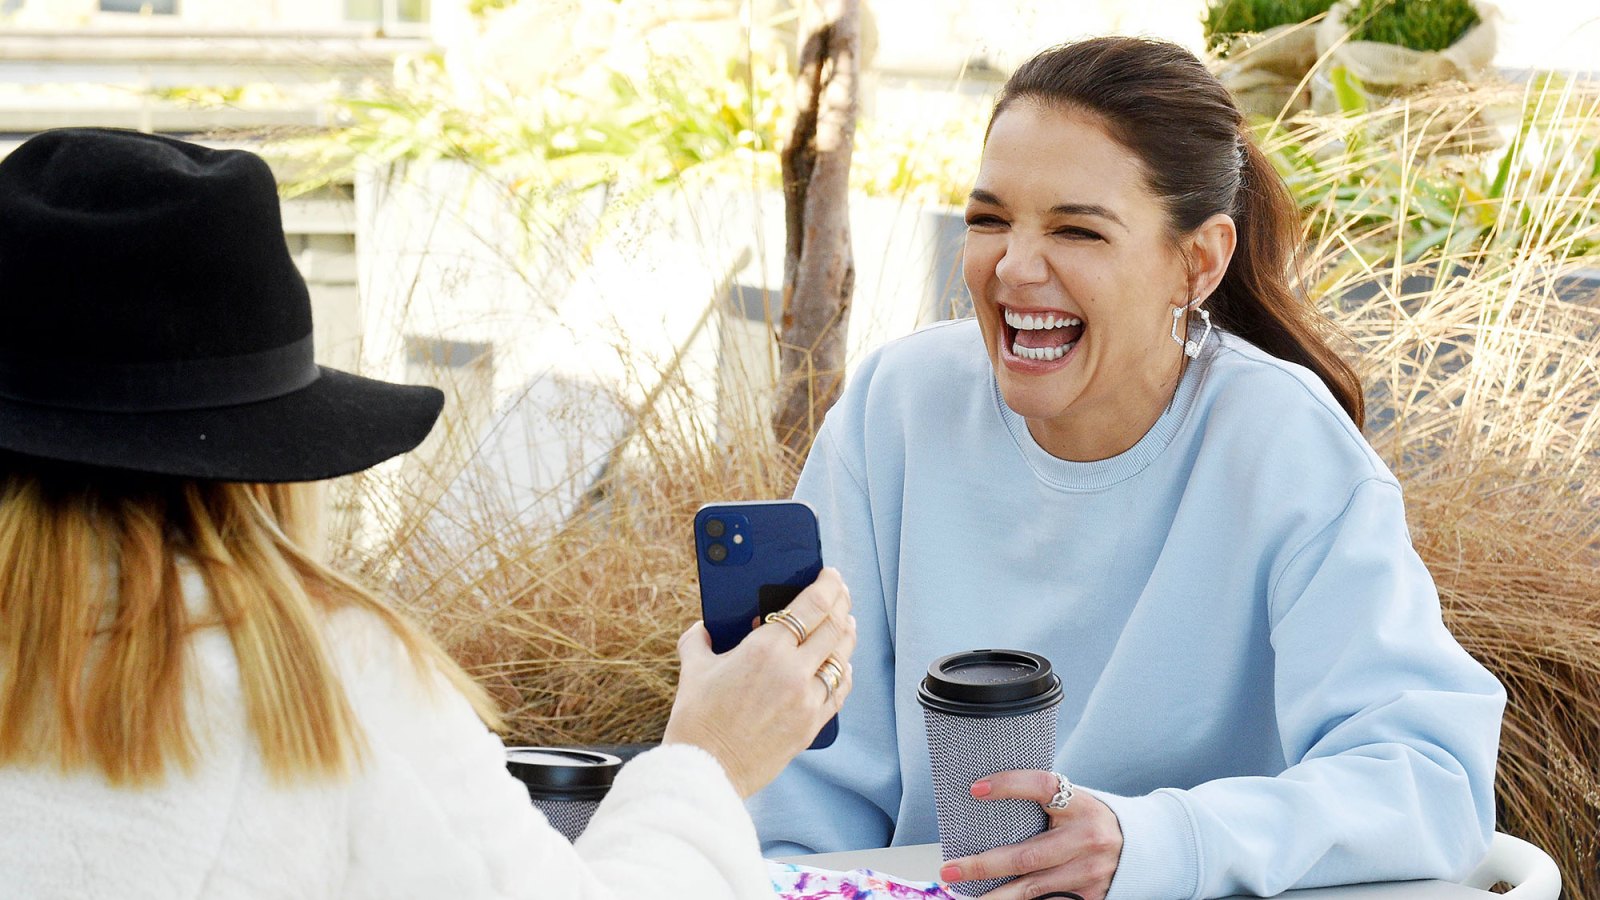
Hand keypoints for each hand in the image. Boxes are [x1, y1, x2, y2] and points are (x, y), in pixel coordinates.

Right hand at [662, 567, 855, 797]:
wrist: (706, 770)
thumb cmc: (697, 721)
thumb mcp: (694, 669)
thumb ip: (700, 639)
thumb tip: (705, 627)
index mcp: (766, 650)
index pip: (812, 605)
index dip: (828, 585)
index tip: (831, 575)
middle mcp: (794, 672)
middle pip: (834, 627)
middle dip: (842, 604)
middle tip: (840, 594)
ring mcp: (807, 701)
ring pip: (843, 658)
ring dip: (847, 635)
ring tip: (845, 622)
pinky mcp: (812, 725)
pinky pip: (840, 691)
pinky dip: (845, 672)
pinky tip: (842, 664)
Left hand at [939, 770, 1122, 899]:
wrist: (1142, 846)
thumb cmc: (1091, 818)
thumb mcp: (1074, 801)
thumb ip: (1042, 802)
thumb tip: (984, 798)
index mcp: (1081, 804)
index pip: (1042, 787)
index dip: (1008, 786)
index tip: (975, 789)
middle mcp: (1087, 839)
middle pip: (1026, 855)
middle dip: (983, 866)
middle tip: (951, 870)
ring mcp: (1090, 872)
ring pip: (1033, 888)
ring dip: (996, 895)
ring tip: (964, 895)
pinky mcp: (1091, 897)